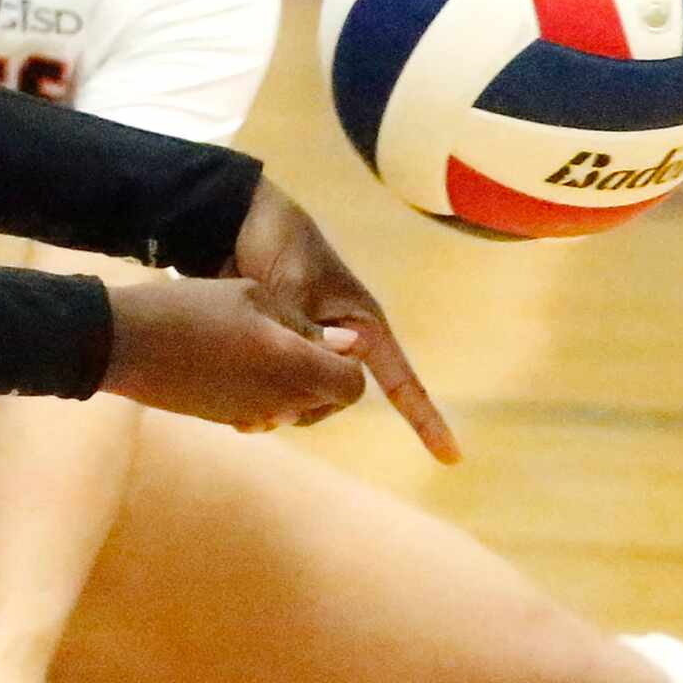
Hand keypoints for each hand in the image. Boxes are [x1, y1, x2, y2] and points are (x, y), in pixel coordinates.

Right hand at [103, 275, 364, 432]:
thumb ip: (302, 323)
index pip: (352, 386)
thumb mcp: (254, 297)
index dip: (347, 364)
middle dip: (323, 375)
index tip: (326, 341)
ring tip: (261, 345)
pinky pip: (264, 410)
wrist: (126, 342)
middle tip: (295, 339)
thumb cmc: (192, 309)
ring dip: (293, 383)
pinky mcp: (226, 419)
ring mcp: (251, 414)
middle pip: (326, 401)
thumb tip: (344, 344)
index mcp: (293, 364)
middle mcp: (279, 400)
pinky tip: (234, 360)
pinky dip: (263, 391)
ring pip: (296, 408)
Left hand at [229, 178, 460, 463]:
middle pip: (337, 398)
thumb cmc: (279, 243)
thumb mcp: (294, 285)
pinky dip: (261, 400)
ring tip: (247, 415)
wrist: (231, 224)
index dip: (425, 419)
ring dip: (280, 406)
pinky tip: (236, 413)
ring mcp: (306, 349)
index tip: (451, 458)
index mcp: (362, 325)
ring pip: (304, 397)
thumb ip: (306, 329)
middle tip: (270, 414)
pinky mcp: (273, 352)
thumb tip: (331, 371)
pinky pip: (275, 388)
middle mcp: (339, 342)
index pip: (401, 380)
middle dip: (311, 409)